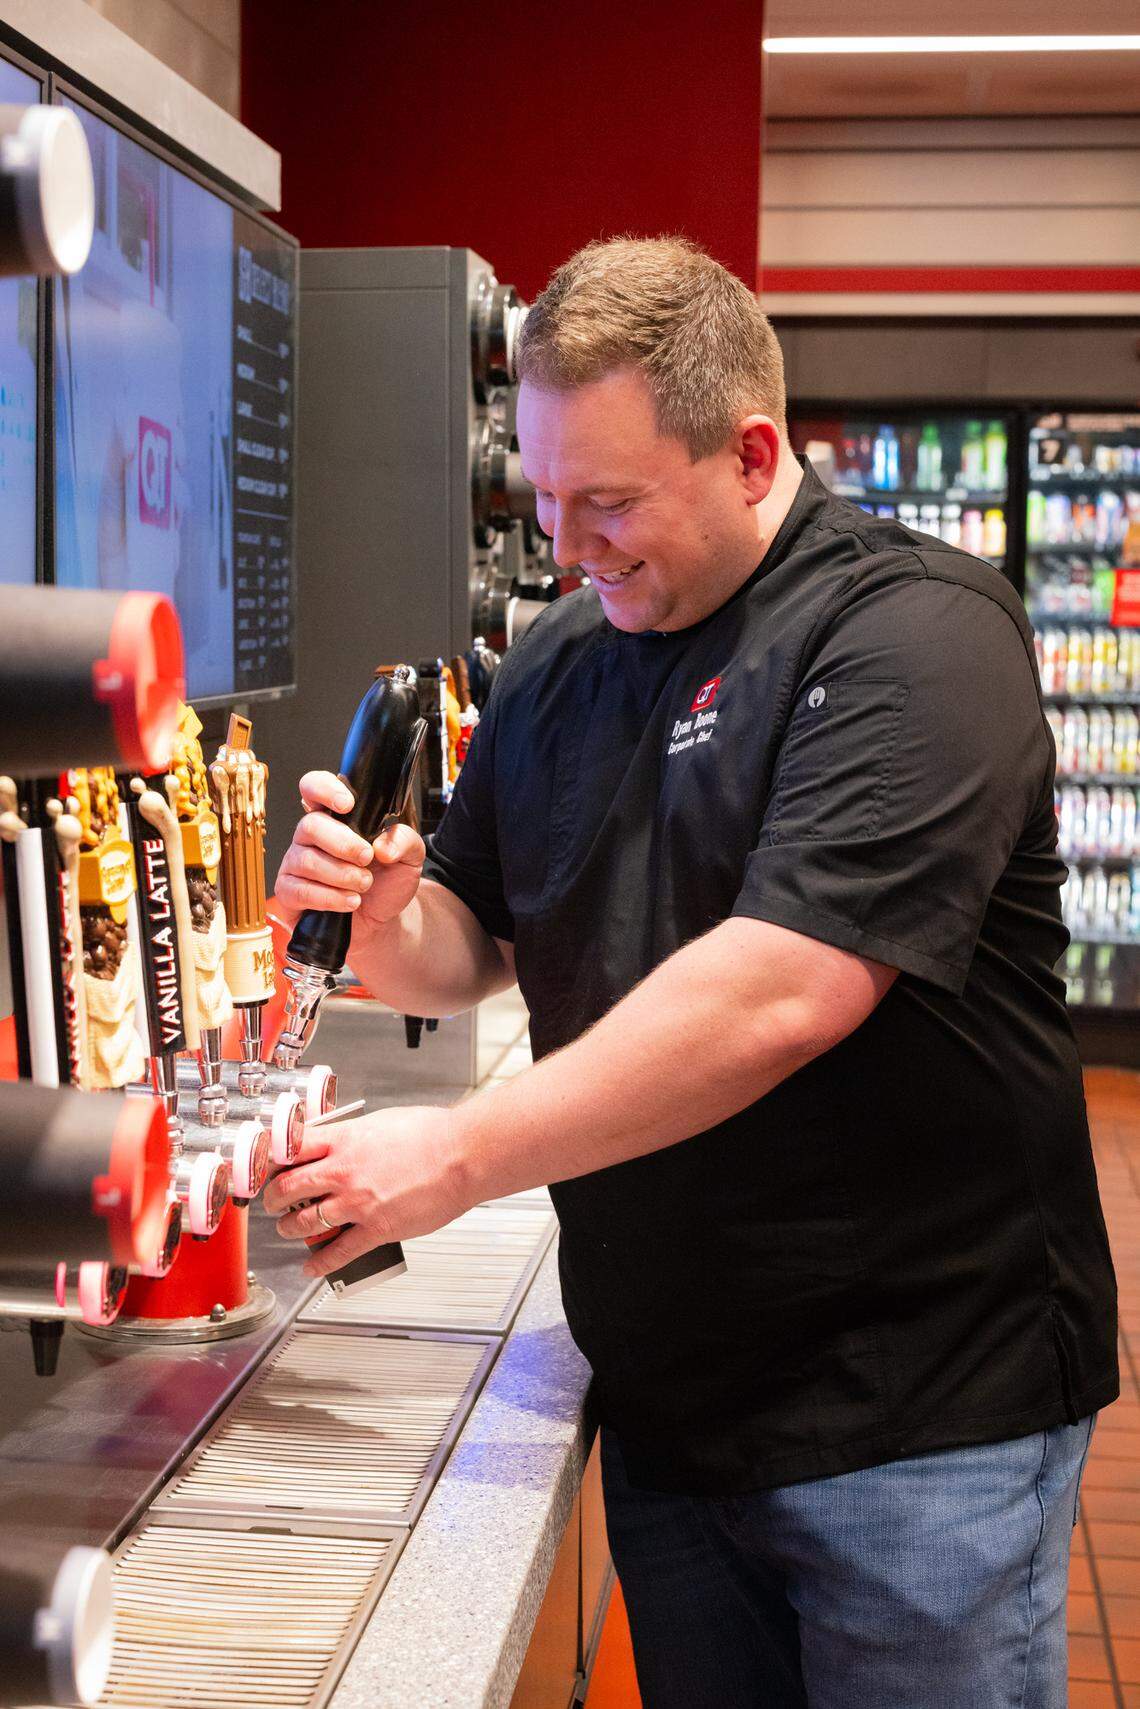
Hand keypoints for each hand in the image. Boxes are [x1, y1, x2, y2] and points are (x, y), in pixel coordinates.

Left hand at [263, 1104, 471, 1278]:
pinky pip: (337, 1253)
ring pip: (303, 1222)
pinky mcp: (376, 1229)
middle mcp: (344, 1170)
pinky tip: (311, 1266)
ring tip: (288, 1230)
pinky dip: (319, 1264)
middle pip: (287, 1188)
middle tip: (273, 1202)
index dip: (272, 1160)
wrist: (463, 1155)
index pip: (290, 1148)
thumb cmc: (434, 1135)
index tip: (268, 1167)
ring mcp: (357, 1202)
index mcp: (345, 1139)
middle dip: (273, 1199)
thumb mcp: (383, 1121)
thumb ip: (356, 1135)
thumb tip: (344, 1141)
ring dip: (289, 1229)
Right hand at [273, 769, 424, 932]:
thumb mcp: (410, 858)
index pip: (314, 786)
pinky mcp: (289, 892)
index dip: (324, 789)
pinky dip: (329, 898)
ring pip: (306, 860)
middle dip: (343, 844)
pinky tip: (350, 902)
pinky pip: (299, 891)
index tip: (347, 805)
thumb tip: (382, 845)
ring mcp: (296, 863)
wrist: (382, 922)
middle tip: (367, 858)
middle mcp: (310, 836)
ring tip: (364, 885)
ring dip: (341, 875)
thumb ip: (405, 841)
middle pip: (310, 825)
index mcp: (335, 817)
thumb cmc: (387, 882)